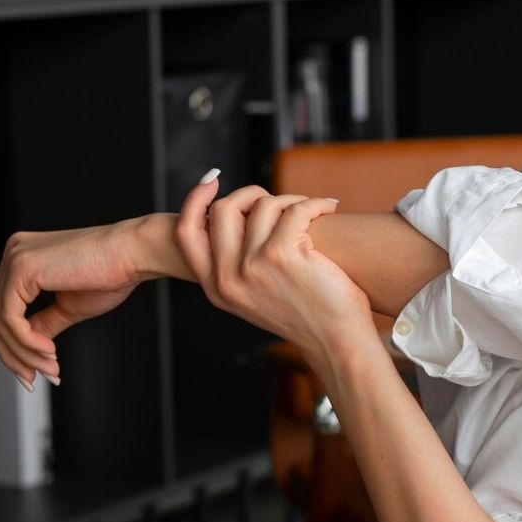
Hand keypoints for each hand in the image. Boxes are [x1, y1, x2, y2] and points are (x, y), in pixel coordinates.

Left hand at [0, 221, 145, 390]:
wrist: (133, 255)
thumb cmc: (110, 275)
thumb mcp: (67, 307)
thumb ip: (40, 324)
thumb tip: (23, 347)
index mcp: (22, 256)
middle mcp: (13, 252)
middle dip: (8, 353)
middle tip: (30, 379)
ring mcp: (15, 257)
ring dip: (23, 353)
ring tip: (50, 368)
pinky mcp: (22, 267)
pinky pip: (10, 318)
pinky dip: (27, 342)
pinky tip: (49, 351)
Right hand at [174, 178, 374, 365]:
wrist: (336, 341)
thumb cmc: (305, 315)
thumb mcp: (254, 297)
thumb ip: (238, 264)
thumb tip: (239, 215)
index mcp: (216, 288)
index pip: (186, 233)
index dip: (194, 201)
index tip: (212, 180)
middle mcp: (228, 278)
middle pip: (223, 209)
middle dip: (251, 194)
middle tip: (279, 201)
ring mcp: (253, 265)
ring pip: (263, 205)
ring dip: (291, 200)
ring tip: (312, 211)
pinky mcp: (283, 253)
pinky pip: (295, 208)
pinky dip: (316, 203)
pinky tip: (328, 208)